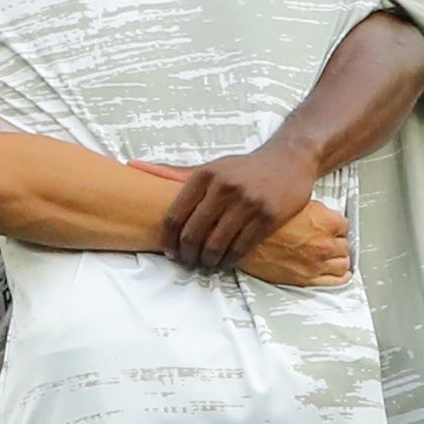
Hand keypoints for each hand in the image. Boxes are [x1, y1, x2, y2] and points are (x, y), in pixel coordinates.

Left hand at [161, 138, 324, 271]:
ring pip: (216, 245)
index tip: (170, 251)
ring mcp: (247, 203)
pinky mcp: (267, 217)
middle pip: (193, 233)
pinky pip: (241, 248)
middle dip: (187, 255)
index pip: (175, 215)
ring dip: (207, 261)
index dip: (168, 240)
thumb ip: (173, 172)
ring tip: (206, 264)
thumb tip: (134, 167)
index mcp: (205, 175)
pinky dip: (229, 260)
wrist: (289, 160)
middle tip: (188, 262)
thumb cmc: (243, 168)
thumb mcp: (209, 166)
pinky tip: (225, 261)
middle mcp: (224, 187)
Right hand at [239, 202, 352, 288]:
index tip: (332, 226)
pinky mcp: (307, 278)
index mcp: (326, 222)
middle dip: (337, 242)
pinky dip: (339, 276)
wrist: (242, 240)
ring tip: (334, 256)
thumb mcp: (292, 203)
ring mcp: (317, 263)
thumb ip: (313, 210)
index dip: (336, 225)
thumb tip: (320, 212)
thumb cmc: (261, 221)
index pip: (345, 224)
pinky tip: (337, 272)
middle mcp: (325, 244)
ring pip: (343, 263)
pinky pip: (335, 280)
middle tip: (330, 240)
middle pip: (345, 244)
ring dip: (339, 259)